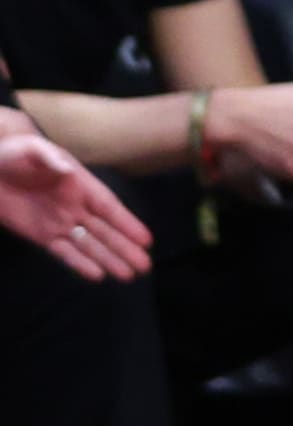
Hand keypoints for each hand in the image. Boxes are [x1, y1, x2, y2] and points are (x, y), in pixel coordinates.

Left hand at [0, 126, 153, 280]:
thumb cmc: (12, 154)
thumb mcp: (32, 149)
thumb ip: (50, 158)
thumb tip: (67, 171)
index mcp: (79, 184)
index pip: (108, 207)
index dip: (127, 223)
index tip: (145, 239)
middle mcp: (74, 206)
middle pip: (104, 231)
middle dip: (125, 248)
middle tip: (145, 266)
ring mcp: (58, 222)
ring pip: (89, 245)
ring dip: (109, 260)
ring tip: (129, 276)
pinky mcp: (40, 235)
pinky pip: (64, 253)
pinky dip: (80, 264)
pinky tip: (97, 275)